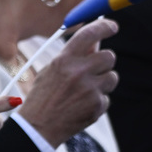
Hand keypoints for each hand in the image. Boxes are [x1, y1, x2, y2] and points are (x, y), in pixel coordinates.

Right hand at [17, 18, 118, 147]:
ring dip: (103, 80)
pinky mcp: (98, 106)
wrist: (39, 126)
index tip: (112, 25)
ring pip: (112, 76)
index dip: (103, 27)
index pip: (89, 35)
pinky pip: (107, 96)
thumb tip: (94, 42)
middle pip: (109, 56)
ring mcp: (90, 90)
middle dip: (104, 60)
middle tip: (95, 67)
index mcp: (64, 60)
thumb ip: (73, 56)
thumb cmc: (43, 96)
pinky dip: (98, 99)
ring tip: (85, 89)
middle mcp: (79, 72)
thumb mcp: (52, 70)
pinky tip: (82, 104)